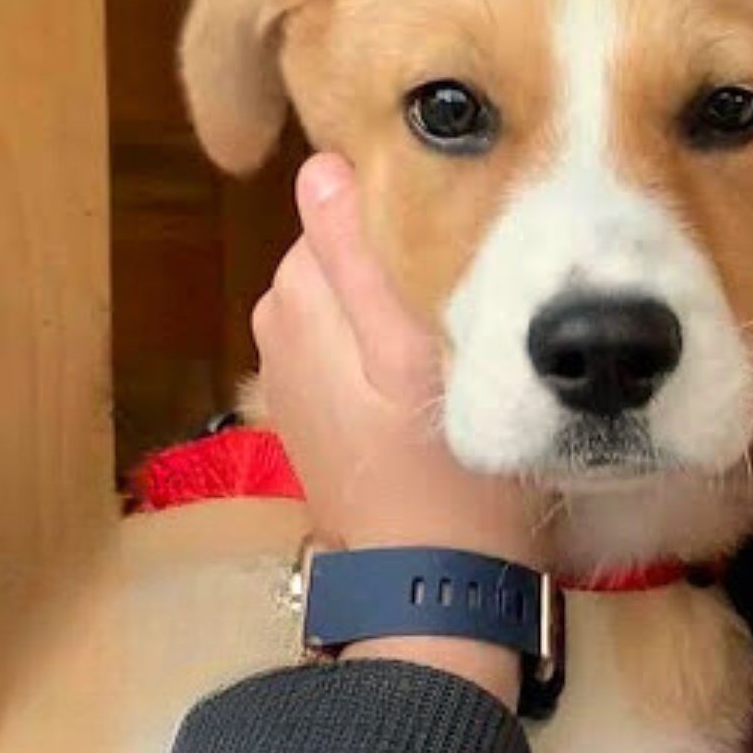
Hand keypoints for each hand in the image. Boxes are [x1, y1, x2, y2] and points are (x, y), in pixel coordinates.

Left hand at [251, 153, 548, 568]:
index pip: (341, 203)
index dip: (403, 206)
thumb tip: (320, 167)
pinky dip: (381, 342)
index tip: (465, 228)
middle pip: (345, 248)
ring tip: (455, 327)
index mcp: (296, 295)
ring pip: (349, 293)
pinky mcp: (310, 406)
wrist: (434, 585)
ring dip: (393, 298)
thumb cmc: (447, 470)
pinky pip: (347, 339)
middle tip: (475, 285)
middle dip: (398, 254)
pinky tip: (425, 372)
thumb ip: (358, 259)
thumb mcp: (412, 355)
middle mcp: (278, 322)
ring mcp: (289, 368)